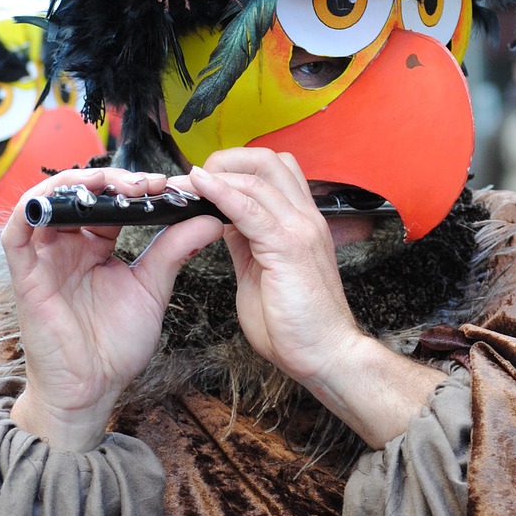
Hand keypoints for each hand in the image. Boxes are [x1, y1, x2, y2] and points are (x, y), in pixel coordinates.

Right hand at [4, 165, 224, 449]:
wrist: (93, 388)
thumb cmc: (116, 345)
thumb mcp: (152, 288)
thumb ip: (175, 250)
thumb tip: (210, 219)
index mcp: (96, 246)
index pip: (112, 200)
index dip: (136, 186)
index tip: (170, 185)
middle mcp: (68, 246)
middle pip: (81, 193)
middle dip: (114, 179)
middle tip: (148, 183)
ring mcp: (45, 258)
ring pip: (48, 202)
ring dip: (78, 185)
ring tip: (115, 187)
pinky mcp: (26, 276)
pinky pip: (17, 233)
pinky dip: (33, 209)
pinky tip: (60, 201)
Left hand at [180, 149, 444, 447]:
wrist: (327, 354)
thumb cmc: (298, 324)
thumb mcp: (262, 271)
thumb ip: (247, 242)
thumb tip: (224, 220)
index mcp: (300, 223)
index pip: (271, 172)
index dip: (234, 168)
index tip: (201, 180)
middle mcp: (304, 218)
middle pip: (267, 160)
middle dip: (226, 160)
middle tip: (194, 178)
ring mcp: (301, 229)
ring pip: (260, 175)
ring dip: (218, 173)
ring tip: (188, 182)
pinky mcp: (289, 247)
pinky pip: (251, 208)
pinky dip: (222, 192)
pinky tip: (200, 187)